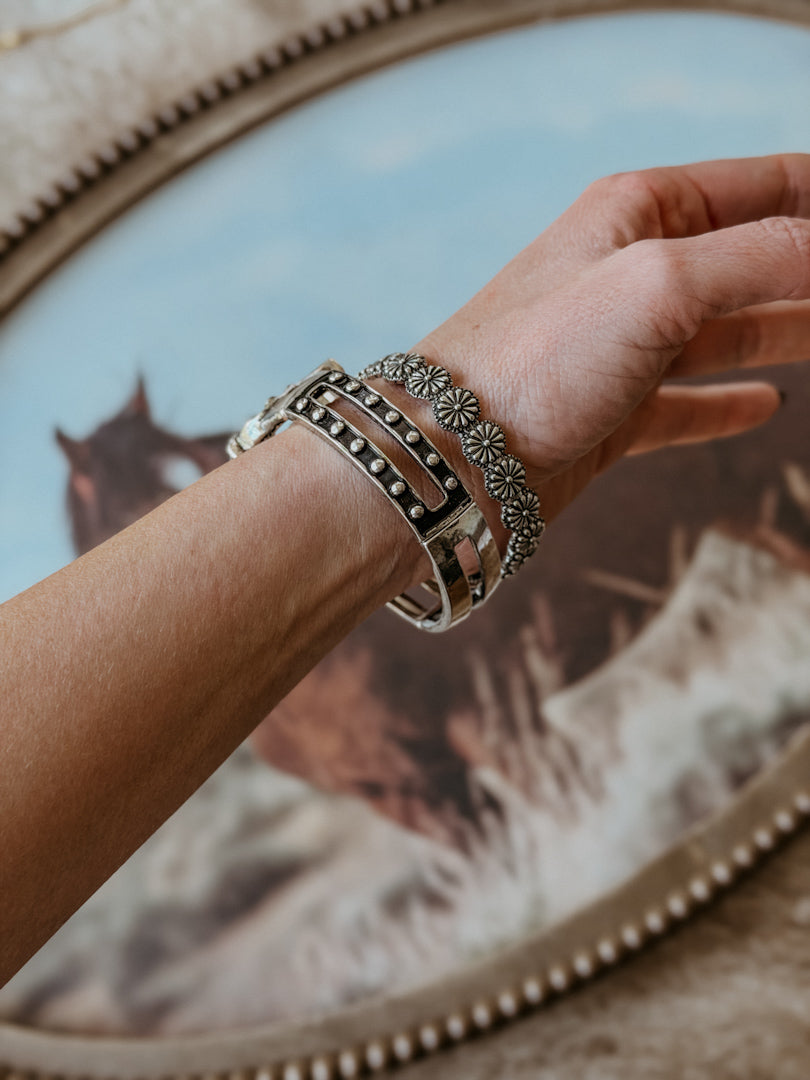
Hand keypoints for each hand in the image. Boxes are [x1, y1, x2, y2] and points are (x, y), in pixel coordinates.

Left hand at [399, 154, 809, 541]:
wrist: (452, 457)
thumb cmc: (535, 356)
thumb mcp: (660, 281)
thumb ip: (764, 257)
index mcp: (641, 212)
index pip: (766, 187)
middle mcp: (631, 271)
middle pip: (756, 261)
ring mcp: (621, 347)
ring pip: (729, 333)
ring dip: (790, 334)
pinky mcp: (611, 413)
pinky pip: (687, 402)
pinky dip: (728, 403)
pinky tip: (766, 407)